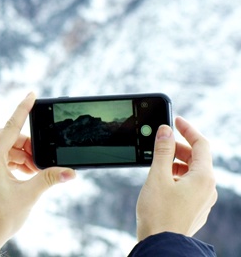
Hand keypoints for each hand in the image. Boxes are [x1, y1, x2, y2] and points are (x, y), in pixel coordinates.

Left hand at [0, 92, 75, 250]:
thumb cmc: (0, 218)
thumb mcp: (28, 196)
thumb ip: (49, 178)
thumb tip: (70, 171)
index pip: (10, 126)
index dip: (22, 109)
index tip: (31, 94)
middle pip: (7, 137)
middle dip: (27, 143)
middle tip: (42, 158)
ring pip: (2, 148)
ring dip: (21, 154)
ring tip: (35, 170)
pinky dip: (12, 161)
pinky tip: (24, 173)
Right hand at [135, 116, 216, 240]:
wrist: (161, 244)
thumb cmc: (158, 213)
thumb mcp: (157, 176)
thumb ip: (162, 151)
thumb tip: (165, 131)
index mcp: (204, 177)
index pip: (201, 144)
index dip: (187, 129)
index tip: (175, 120)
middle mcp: (208, 188)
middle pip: (197, 158)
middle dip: (178, 148)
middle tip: (158, 144)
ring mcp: (203, 200)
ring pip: (192, 172)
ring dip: (175, 164)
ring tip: (155, 167)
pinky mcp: (195, 209)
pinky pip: (190, 186)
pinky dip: (176, 177)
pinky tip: (160, 182)